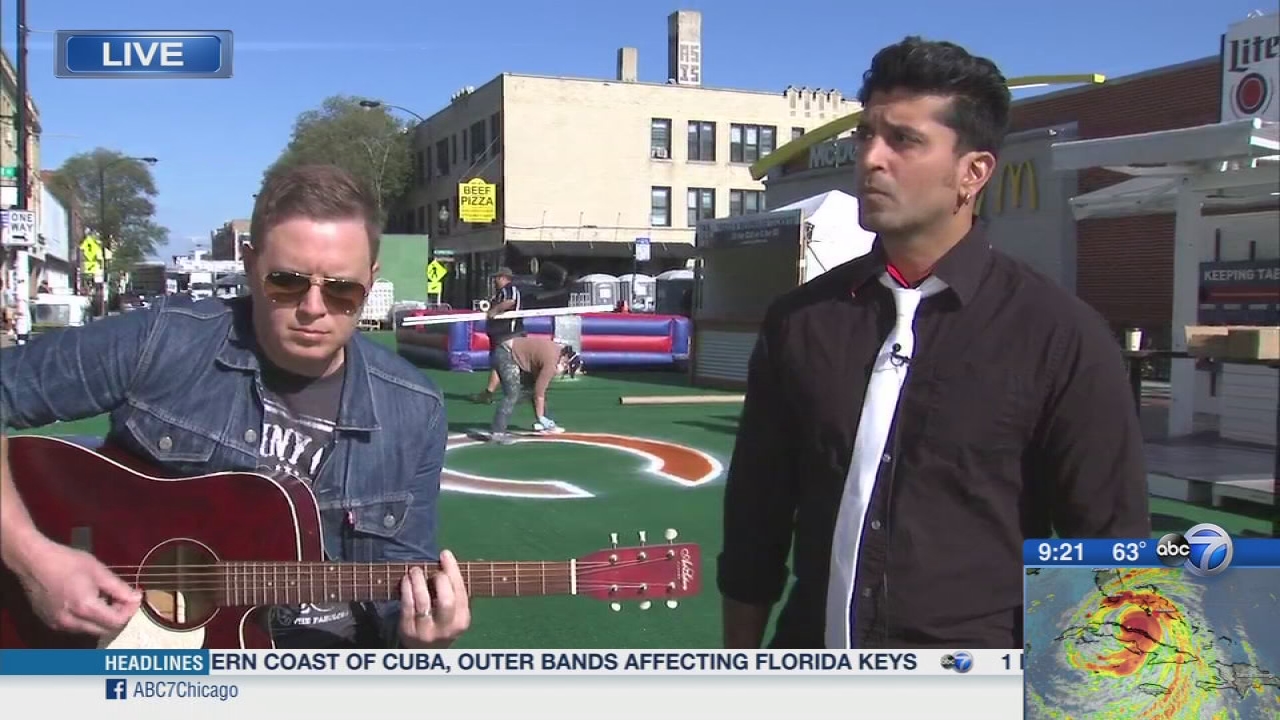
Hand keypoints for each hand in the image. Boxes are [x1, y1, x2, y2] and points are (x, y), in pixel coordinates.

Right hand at [16, 538, 141, 635]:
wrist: (33, 562)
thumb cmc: (67, 562)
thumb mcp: (98, 571)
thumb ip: (119, 588)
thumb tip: (136, 598)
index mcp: (85, 608)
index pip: (116, 622)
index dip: (129, 611)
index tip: (134, 598)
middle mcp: (71, 622)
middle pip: (105, 630)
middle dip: (118, 616)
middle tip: (122, 599)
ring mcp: (58, 625)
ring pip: (91, 630)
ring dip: (103, 619)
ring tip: (105, 599)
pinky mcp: (50, 623)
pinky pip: (76, 627)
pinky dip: (87, 620)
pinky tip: (87, 603)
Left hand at [398, 549, 470, 647]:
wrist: (424, 653)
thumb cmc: (441, 624)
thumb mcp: (454, 614)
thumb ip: (455, 592)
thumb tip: (449, 559)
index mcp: (462, 621)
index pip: (461, 592)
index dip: (452, 570)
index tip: (445, 554)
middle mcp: (446, 629)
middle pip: (446, 600)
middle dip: (439, 579)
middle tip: (433, 570)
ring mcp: (426, 631)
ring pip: (423, 601)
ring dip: (418, 581)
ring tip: (415, 570)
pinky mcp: (407, 630)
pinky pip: (407, 605)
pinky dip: (406, 588)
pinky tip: (406, 580)